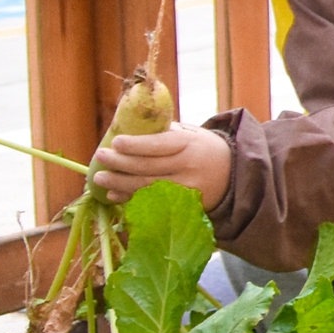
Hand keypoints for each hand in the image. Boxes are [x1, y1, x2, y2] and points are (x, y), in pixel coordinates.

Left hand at [91, 126, 231, 205]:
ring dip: (120, 183)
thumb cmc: (204, 149)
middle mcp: (188, 167)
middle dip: (120, 163)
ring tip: (100, 178)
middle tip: (100, 157)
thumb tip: (129, 127)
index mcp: (190, 144)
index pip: (159, 145)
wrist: (234, 175)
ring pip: (146, 187)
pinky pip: (151, 203)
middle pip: (148, 167)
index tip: (116, 142)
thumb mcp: (191, 134)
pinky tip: (114, 194)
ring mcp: (186, 189)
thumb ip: (164, 132)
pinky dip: (130, 199)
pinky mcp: (183, 205)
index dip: (136, 145)